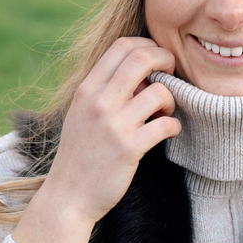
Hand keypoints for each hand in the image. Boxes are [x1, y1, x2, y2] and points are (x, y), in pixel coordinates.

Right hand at [13, 37, 180, 242]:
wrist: (68, 196)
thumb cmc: (81, 153)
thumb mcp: (82, 113)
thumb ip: (106, 90)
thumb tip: (143, 72)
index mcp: (87, 89)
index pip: (122, 46)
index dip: (148, 46)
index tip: (159, 59)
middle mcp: (98, 102)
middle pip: (142, 59)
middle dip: (166, 60)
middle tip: (173, 74)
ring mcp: (113, 125)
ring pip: (159, 91)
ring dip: (171, 100)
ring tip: (164, 113)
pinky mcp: (129, 148)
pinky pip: (166, 125)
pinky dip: (174, 126)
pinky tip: (167, 132)